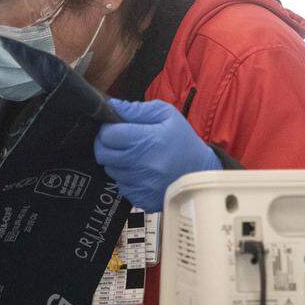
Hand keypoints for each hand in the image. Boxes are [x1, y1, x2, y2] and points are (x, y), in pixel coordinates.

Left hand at [94, 99, 221, 212]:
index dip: (108, 129)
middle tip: (118, 141)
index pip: (110, 135)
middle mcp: (144, 165)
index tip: (114, 127)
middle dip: (106, 145)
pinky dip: (126, 178)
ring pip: (110, 170)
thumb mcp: (167, 115)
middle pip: (103, 154)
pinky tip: (141, 172)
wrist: (201, 173)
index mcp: (150, 140)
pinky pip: (121, 186)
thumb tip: (113, 106)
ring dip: (117, 162)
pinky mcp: (141, 198)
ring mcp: (142, 185)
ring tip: (135, 156)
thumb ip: (138, 109)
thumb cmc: (183, 141)